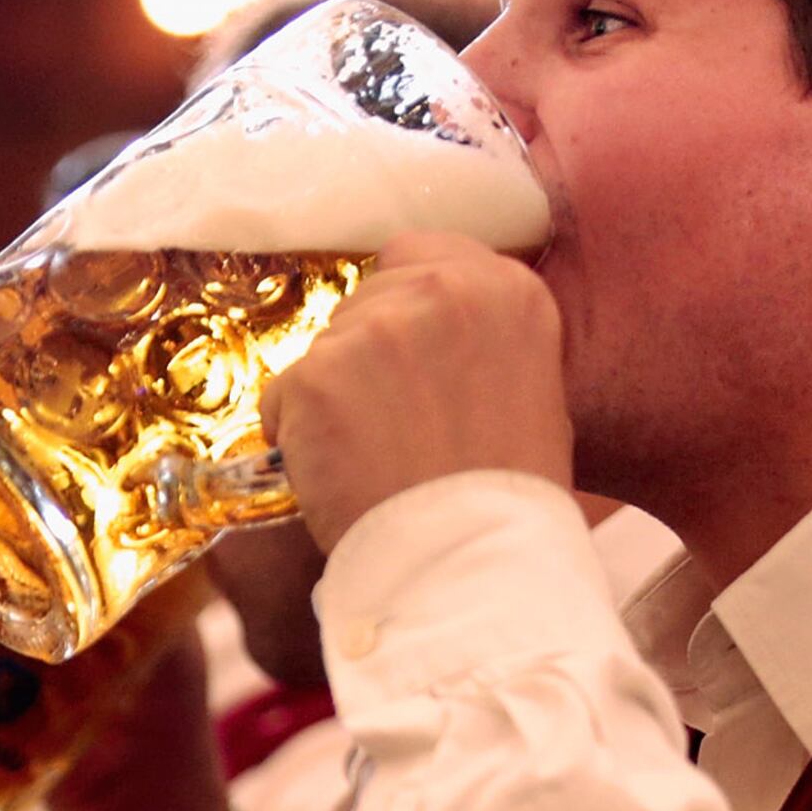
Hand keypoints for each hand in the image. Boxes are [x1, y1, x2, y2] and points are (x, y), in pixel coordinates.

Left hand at [259, 230, 571, 552]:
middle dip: (364, 351)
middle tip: (387, 419)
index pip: (418, 254)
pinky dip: (295, 435)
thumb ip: (476, 337)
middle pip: (365, 297)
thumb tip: (423, 330)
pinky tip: (337, 473)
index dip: (400, 305)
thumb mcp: (528, 386)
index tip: (403, 353)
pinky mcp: (315, 375)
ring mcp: (374, 330)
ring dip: (330, 395)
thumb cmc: (505, 493)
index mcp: (505, 289)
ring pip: (323, 347)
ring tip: (371, 456)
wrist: (469, 555)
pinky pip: (282, 396)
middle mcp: (441, 291)